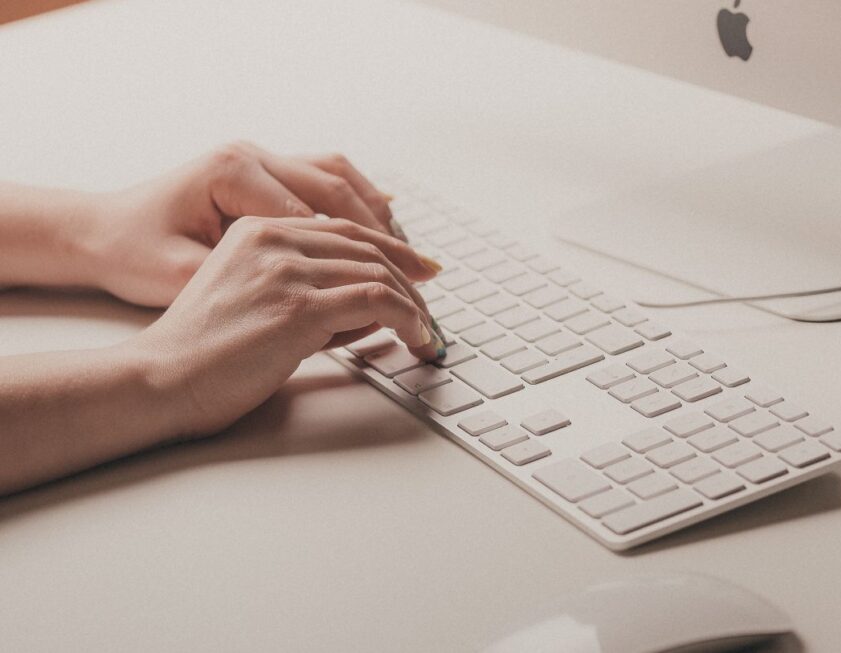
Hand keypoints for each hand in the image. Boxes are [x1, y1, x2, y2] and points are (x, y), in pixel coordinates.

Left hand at [87, 141, 421, 306]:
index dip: (366, 261)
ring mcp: (258, 157)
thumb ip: (263, 288)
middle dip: (390, 238)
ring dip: (381, 217)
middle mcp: (251, 155)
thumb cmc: (133, 255)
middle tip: (427, 276)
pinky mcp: (263, 169)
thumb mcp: (190, 279)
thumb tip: (339, 310)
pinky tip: (386, 228)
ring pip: (341, 177)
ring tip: (413, 257)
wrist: (98, 231)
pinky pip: (326, 177)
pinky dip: (361, 202)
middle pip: (341, 191)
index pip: (321, 217)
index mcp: (233, 173)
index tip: (399, 295)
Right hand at [125, 216, 444, 436]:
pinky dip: (407, 318)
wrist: (161, 379)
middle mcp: (273, 240)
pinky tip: (414, 337)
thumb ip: (309, 292)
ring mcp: (286, 271)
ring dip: (413, 304)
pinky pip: (375, 300)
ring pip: (377, 272)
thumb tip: (373, 306)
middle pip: (367, 247)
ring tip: (425, 332)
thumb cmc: (204, 354)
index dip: (391, 248)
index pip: (345, 230)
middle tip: (431, 307)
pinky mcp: (298, 307)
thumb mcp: (256, 301)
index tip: (420, 269)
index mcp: (258, 231)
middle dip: (410, 277)